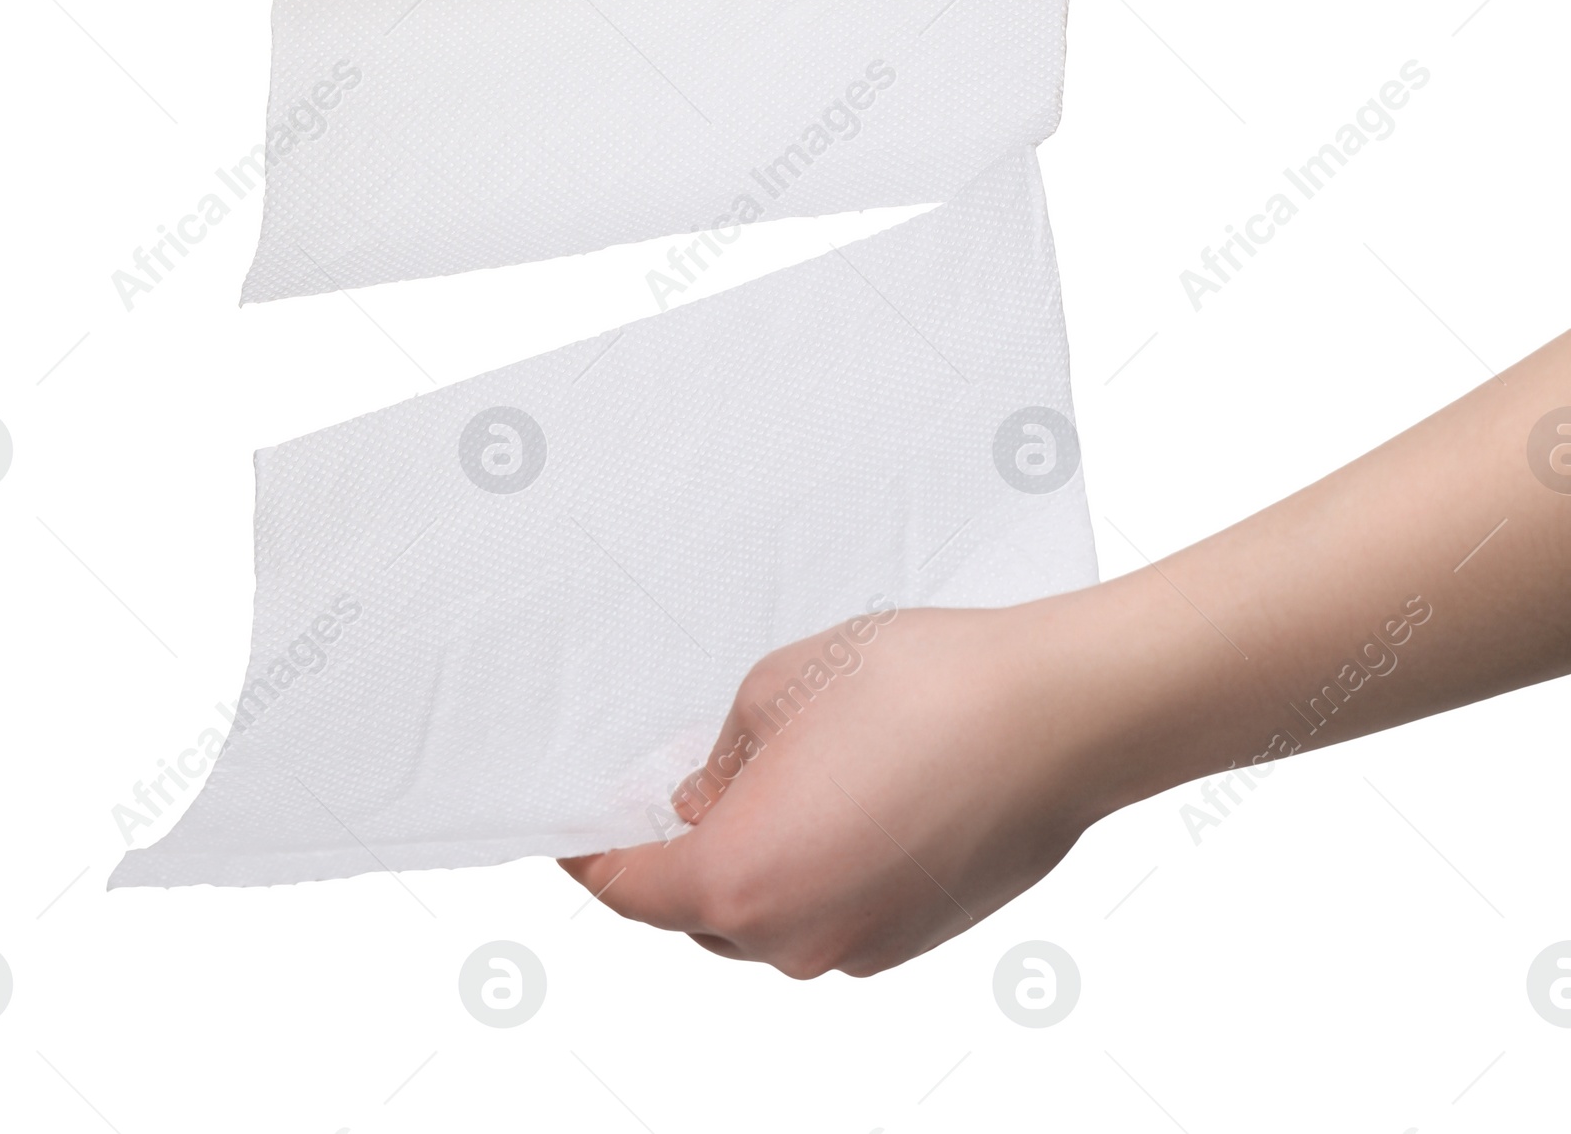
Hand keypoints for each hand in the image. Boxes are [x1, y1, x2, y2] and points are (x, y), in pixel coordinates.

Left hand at [565, 328, 1570, 976]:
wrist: (1061, 714)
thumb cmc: (925, 688)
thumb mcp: (783, 685)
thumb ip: (723, 757)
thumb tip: (706, 797)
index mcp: (742, 881)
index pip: (627, 890)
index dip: (591, 855)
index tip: (571, 829)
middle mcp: (796, 939)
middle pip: (699, 913)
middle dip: (676, 858)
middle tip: (672, 786)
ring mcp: (862, 948)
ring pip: (771, 918)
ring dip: (753, 863)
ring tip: (767, 779)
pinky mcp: (918, 935)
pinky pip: (834, 914)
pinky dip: (816, 872)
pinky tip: (842, 800)